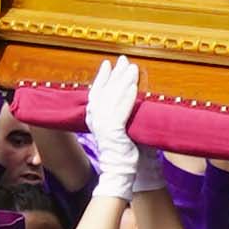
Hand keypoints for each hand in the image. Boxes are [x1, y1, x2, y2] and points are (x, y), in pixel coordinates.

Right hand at [80, 51, 148, 191]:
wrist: (120, 168)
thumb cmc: (122, 148)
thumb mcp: (118, 126)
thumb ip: (118, 111)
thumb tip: (127, 93)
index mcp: (93, 116)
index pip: (96, 91)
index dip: (102, 76)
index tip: (108, 64)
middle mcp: (95, 118)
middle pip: (106, 89)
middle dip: (116, 73)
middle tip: (124, 59)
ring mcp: (103, 124)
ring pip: (114, 96)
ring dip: (124, 80)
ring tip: (132, 68)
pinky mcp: (113, 130)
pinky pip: (122, 109)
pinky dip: (128, 97)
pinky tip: (134, 86)